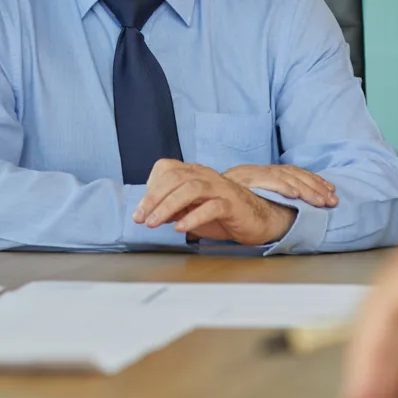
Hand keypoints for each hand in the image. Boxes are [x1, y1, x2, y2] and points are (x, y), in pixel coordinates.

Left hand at [133, 160, 296, 244]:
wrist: (257, 219)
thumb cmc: (222, 213)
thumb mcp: (192, 209)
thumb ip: (173, 207)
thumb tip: (150, 213)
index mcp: (195, 173)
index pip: (166, 168)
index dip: (151, 186)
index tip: (140, 210)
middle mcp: (206, 176)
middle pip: (175, 178)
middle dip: (153, 198)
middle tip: (141, 218)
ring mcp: (221, 188)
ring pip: (191, 188)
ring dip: (168, 206)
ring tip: (155, 223)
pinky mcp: (233, 204)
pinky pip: (212, 206)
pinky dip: (194, 217)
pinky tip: (181, 228)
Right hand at [223, 164, 336, 207]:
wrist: (190, 194)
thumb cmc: (216, 208)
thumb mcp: (243, 204)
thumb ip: (261, 203)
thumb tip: (288, 208)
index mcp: (258, 174)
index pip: (291, 173)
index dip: (311, 181)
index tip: (329, 190)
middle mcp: (255, 171)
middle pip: (292, 174)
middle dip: (315, 187)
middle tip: (333, 200)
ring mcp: (249, 173)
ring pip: (284, 176)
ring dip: (306, 189)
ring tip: (321, 201)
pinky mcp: (241, 180)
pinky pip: (266, 180)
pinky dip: (282, 186)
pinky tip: (296, 195)